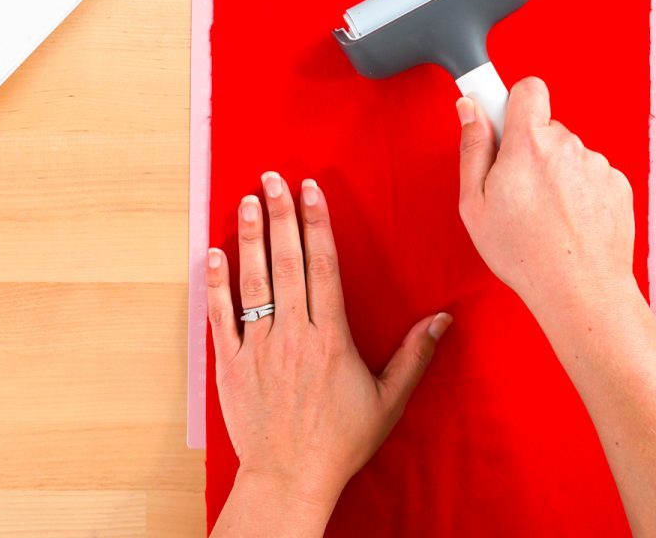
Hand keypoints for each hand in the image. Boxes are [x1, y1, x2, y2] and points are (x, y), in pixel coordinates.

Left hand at [207, 173, 450, 528]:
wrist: (289, 478)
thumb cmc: (340, 442)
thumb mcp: (387, 401)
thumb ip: (413, 357)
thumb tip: (442, 320)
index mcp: (330, 338)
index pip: (323, 267)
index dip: (316, 224)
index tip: (310, 190)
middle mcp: (292, 335)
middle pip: (286, 262)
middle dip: (281, 214)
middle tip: (272, 177)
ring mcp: (257, 347)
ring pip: (252, 281)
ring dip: (250, 237)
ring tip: (248, 200)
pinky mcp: (229, 364)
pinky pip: (220, 316)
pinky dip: (215, 283)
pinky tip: (213, 252)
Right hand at [456, 77, 636, 327]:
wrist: (581, 290)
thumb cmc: (525, 254)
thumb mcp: (476, 204)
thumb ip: (472, 148)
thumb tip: (470, 109)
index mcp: (529, 144)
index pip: (527, 89)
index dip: (512, 102)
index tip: (501, 117)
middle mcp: (568, 146)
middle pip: (546, 128)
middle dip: (530, 149)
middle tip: (517, 190)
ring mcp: (597, 165)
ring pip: (569, 154)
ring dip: (556, 174)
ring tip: (546, 216)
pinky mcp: (618, 185)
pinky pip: (591, 176)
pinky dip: (580, 193)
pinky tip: (569, 223)